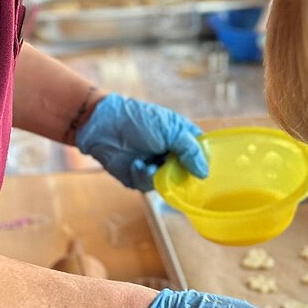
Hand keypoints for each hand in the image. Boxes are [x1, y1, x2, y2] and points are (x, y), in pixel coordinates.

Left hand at [75, 93, 207, 190]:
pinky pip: (149, 185)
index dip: (202, 163)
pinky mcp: (139, 176)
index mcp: (181, 137)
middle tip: (170, 167)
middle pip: (186, 174)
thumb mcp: (171, 130)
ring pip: (168, 183)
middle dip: (179, 174)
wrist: (104, 126)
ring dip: (158, 175)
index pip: (200, 154)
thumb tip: (204, 173)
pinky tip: (135, 164)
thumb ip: (190, 150)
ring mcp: (155, 165)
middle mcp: (170, 153)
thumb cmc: (139, 121)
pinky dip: (142, 175)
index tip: (202, 171)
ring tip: (147, 163)